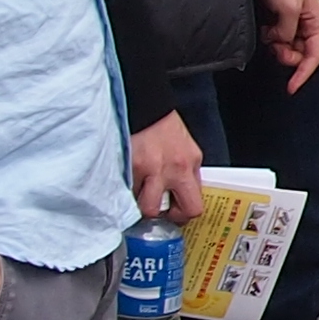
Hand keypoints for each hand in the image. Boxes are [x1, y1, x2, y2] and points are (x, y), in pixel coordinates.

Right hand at [127, 111, 206, 225]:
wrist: (142, 103)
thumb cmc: (159, 123)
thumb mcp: (183, 145)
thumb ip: (183, 170)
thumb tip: (179, 193)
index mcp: (191, 162)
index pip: (195, 204)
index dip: (182, 213)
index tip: (172, 213)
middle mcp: (177, 169)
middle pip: (180, 212)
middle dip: (166, 216)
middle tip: (156, 211)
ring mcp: (154, 169)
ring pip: (148, 207)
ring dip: (140, 205)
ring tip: (135, 195)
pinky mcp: (132, 165)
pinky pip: (127, 191)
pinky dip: (124, 190)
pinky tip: (123, 181)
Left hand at [253, 0, 318, 91]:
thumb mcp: (287, 9)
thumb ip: (288, 33)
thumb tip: (283, 44)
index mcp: (317, 20)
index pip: (315, 55)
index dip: (303, 73)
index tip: (291, 88)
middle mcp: (308, 20)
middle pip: (303, 52)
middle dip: (288, 56)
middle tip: (274, 49)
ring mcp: (293, 16)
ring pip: (290, 44)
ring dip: (279, 46)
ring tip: (268, 36)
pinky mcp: (279, 12)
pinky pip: (279, 34)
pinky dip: (272, 37)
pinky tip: (266, 30)